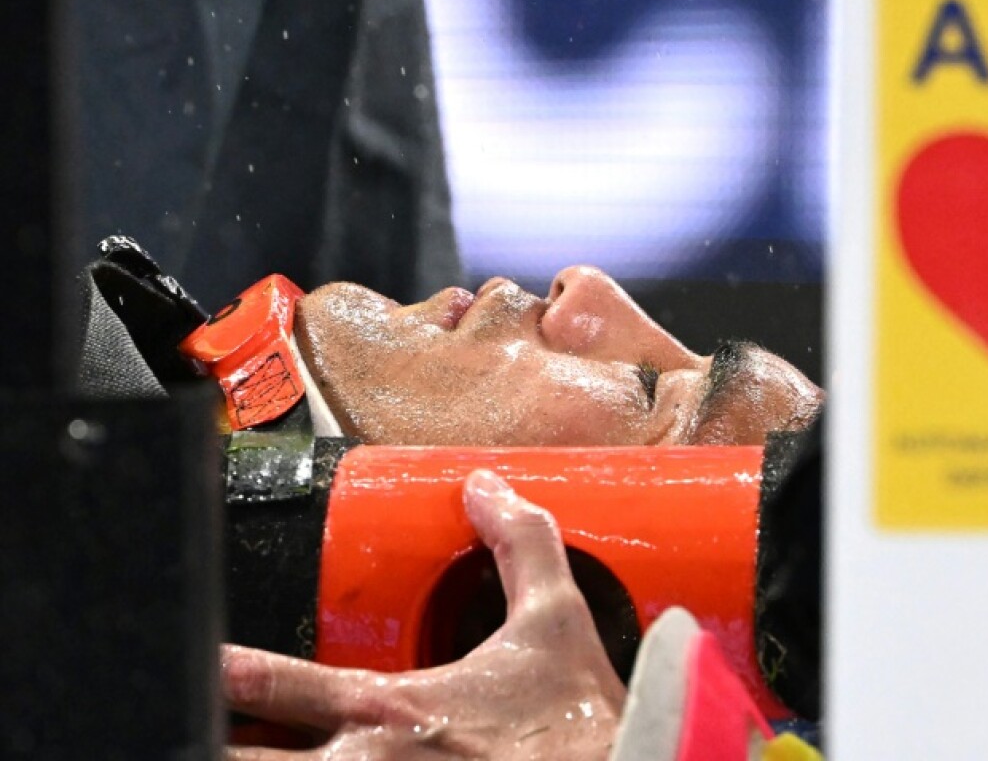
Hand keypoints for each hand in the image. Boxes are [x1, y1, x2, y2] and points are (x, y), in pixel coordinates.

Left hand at [222, 469, 626, 759]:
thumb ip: (521, 546)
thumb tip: (488, 487)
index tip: (186, 665)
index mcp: (393, 706)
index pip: (280, 682)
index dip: (219, 674)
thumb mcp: (557, 622)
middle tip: (172, 732)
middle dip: (201, 745)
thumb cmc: (582, 726)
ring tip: (206, 758)